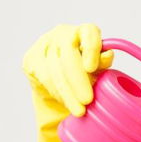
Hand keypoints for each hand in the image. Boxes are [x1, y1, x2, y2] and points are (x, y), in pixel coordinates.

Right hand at [22, 24, 113, 141]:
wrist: (61, 73)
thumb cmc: (89, 68)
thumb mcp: (99, 66)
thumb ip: (103, 61)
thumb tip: (108, 56)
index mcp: (85, 31)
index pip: (89, 33)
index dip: (91, 49)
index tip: (92, 68)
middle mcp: (63, 33)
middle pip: (69, 56)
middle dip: (78, 81)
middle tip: (87, 101)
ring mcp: (45, 45)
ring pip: (55, 70)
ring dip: (67, 93)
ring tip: (79, 110)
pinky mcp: (31, 58)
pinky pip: (44, 78)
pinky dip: (57, 93)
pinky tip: (66, 102)